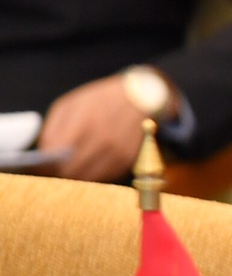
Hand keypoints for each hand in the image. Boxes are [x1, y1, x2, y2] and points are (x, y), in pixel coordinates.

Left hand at [37, 76, 158, 182]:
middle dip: (61, 171)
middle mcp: (104, 139)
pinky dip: (95, 173)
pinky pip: (105, 176)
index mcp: (85, 122)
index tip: (45, 162)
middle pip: (72, 170)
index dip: (47, 162)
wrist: (141, 98)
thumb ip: (52, 130)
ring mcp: (118, 151)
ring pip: (89, 178)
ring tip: (75, 166)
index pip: (57, 155)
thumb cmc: (99, 100)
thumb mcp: (70, 105)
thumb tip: (45, 156)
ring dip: (78, 175)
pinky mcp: (129, 160)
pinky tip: (93, 163)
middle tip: (58, 167)